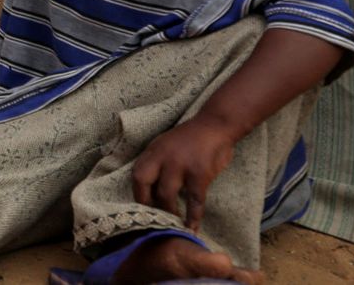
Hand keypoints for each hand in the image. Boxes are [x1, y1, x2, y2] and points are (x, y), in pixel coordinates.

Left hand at [130, 116, 237, 230]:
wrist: (216, 125)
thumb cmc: (191, 139)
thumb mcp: (167, 145)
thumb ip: (157, 162)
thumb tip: (148, 190)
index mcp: (154, 150)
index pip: (137, 174)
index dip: (138, 193)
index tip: (143, 208)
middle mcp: (163, 157)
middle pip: (145, 184)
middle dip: (147, 204)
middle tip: (154, 218)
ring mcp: (181, 165)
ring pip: (167, 196)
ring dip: (169, 213)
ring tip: (173, 224)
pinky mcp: (199, 174)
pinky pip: (194, 201)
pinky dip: (193, 217)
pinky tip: (192, 228)